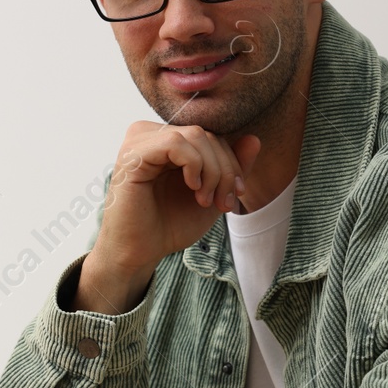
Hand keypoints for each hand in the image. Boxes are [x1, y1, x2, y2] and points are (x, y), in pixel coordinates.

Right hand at [78, 122, 260, 312]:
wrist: (139, 253)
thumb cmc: (169, 225)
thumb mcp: (211, 195)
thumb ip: (231, 168)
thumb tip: (255, 139)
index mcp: (165, 140)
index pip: (211, 135)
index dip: (232, 163)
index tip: (235, 196)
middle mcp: (150, 134)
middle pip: (206, 134)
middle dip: (225, 170)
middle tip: (223, 203)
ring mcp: (139, 141)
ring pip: (195, 135)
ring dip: (212, 171)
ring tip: (206, 201)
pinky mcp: (132, 154)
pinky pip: (175, 143)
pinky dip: (194, 166)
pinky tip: (192, 188)